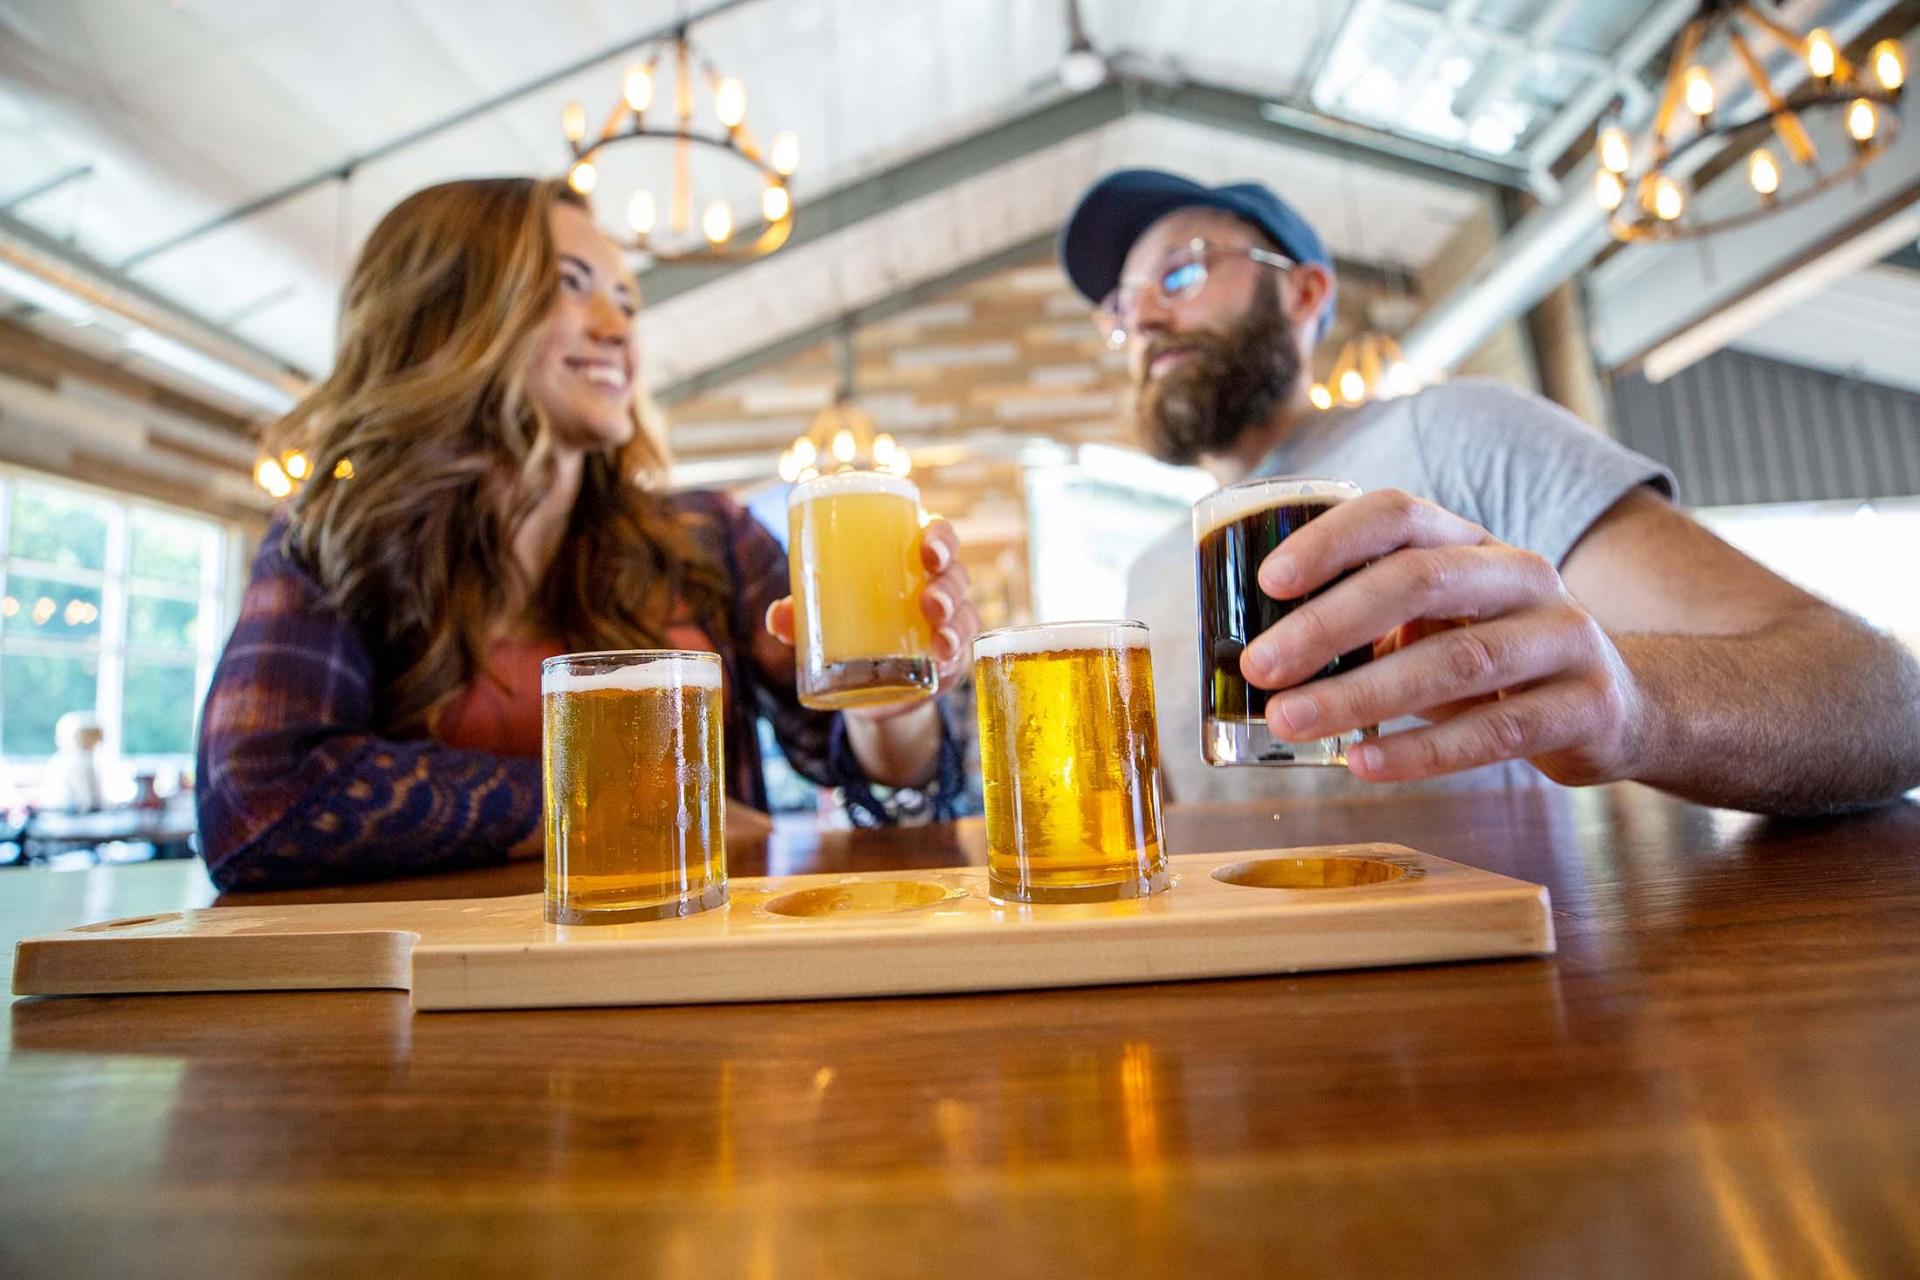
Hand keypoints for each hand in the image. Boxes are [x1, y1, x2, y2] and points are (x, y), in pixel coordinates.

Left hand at [764, 517, 979, 721]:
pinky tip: (943, 655)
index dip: (940, 537)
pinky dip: (955, 652)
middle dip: (948, 584)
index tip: (927, 548)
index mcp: (910, 563)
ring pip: (964, 612)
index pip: (937, 538)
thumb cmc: (849, 630)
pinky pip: (962, 651)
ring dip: (954, 619)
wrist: (867, 688)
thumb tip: (775, 618)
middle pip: (956, 574)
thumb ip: (800, 615)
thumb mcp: (823, 619)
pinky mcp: (949, 660)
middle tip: (929, 601)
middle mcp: (937, 588)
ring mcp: (947, 625)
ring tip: (937, 632)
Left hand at [1238, 489, 1649, 785]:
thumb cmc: (1497, 657)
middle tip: (1260, 667)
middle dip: (1329, 624)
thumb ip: (1370, 623)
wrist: (1623, 705)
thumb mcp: (1440, 621)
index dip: (1332, 540)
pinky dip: (1423, 751)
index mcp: (1473, 544)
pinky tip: (1363, 763)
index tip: (1268, 583)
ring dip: (1362, 694)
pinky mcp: (1585, 706)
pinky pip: (1495, 730)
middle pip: (1419, 581)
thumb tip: (1258, 651)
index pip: (1399, 515)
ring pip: (1455, 660)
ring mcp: (1561, 638)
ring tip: (1292, 721)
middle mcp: (1521, 576)